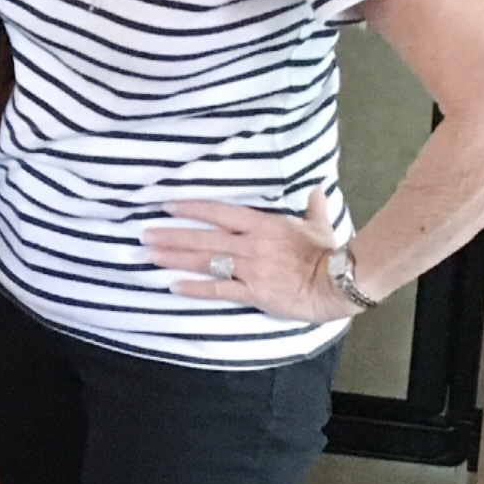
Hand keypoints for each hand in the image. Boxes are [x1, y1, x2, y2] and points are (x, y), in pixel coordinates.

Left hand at [142, 187, 355, 322]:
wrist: (337, 282)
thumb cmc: (328, 253)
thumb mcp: (319, 226)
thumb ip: (313, 208)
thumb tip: (317, 191)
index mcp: (263, 225)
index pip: (220, 213)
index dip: (193, 209)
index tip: (168, 206)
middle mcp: (250, 244)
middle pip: (204, 238)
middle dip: (173, 235)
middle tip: (146, 234)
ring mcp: (249, 269)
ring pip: (205, 261)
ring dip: (176, 258)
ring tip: (151, 256)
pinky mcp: (253, 292)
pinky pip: (218, 290)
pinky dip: (195, 288)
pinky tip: (175, 286)